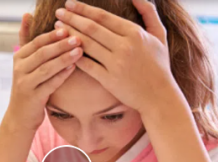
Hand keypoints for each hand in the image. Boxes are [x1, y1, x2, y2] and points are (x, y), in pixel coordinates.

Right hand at [6, 13, 83, 131]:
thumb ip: (26, 40)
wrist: (20, 116)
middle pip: (42, 52)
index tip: (68, 27)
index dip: (52, 34)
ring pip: (47, 67)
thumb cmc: (29, 86)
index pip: (36, 42)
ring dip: (64, 58)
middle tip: (78, 37)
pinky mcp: (33, 97)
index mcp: (18, 57)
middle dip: (61, 44)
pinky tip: (74, 68)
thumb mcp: (25, 63)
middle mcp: (19, 69)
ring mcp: (25, 83)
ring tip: (80, 50)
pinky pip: (50, 83)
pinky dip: (62, 75)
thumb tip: (27, 14)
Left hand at [54, 0, 175, 113]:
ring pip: (87, 45)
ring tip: (57, 28)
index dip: (83, 9)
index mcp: (135, 33)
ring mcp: (116, 63)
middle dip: (72, 18)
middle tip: (58, 13)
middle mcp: (124, 46)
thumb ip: (149, 13)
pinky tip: (63, 50)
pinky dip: (74, 57)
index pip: (103, 17)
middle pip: (92, 28)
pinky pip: (87, 65)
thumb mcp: (159, 36)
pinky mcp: (109, 80)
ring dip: (69, 35)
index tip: (69, 4)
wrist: (159, 96)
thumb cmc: (159, 66)